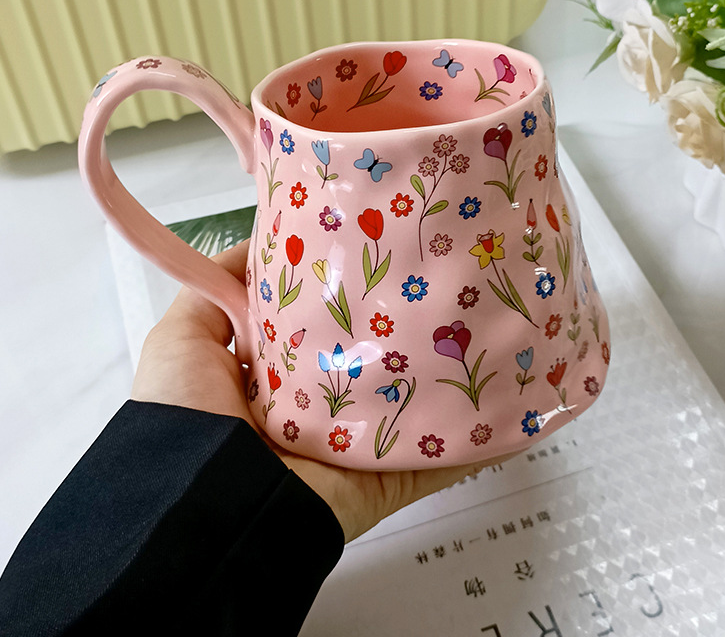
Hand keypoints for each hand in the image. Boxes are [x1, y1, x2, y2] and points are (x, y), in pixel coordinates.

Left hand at [133, 240, 513, 541]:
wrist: (207, 505)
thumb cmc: (188, 416)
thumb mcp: (183, 339)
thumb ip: (215, 290)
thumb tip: (255, 247)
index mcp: (274, 378)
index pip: (320, 327)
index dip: (345, 290)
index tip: (378, 250)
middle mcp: (318, 409)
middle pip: (371, 361)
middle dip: (399, 326)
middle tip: (441, 278)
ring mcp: (356, 445)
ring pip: (411, 403)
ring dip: (445, 375)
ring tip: (488, 329)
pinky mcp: (385, 476)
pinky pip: (440, 457)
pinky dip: (479, 438)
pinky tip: (514, 404)